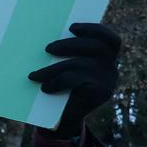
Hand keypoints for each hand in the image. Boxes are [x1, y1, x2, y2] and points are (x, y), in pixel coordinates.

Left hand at [28, 23, 120, 137]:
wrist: (65, 119)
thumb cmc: (61, 87)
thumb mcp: (66, 66)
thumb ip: (67, 52)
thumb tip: (45, 31)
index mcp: (106, 57)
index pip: (110, 39)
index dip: (94, 29)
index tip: (72, 27)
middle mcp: (112, 67)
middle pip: (97, 47)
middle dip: (70, 45)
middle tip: (47, 48)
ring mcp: (109, 80)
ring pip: (82, 64)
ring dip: (55, 67)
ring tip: (35, 75)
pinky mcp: (101, 93)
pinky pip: (76, 79)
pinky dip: (57, 81)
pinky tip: (45, 88)